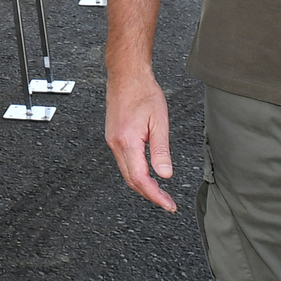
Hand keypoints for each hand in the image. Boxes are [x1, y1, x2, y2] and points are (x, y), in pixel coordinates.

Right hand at [105, 75, 176, 210]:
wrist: (126, 76)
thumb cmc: (143, 92)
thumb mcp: (159, 121)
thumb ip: (161, 151)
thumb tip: (165, 175)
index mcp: (128, 141)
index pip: (141, 179)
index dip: (155, 195)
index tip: (168, 204)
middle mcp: (116, 144)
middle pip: (131, 180)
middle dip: (150, 195)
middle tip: (167, 202)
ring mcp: (112, 141)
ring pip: (126, 173)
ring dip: (142, 185)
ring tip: (160, 191)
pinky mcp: (113, 137)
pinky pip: (124, 162)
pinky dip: (136, 173)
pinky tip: (147, 173)